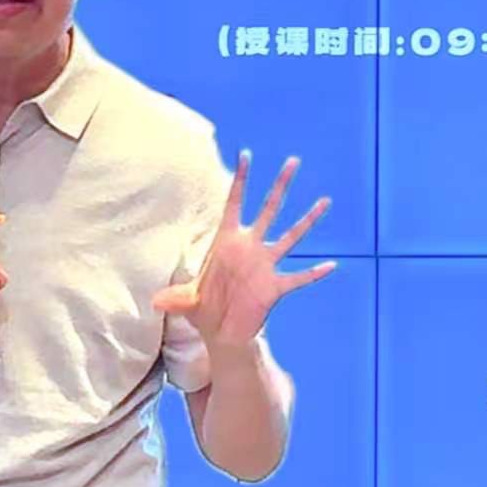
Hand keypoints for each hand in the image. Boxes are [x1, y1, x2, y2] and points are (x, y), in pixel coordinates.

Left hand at [151, 150, 333, 353]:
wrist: (222, 332)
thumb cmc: (203, 310)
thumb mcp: (187, 301)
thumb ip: (175, 298)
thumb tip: (155, 303)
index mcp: (227, 242)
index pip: (234, 203)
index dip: (240, 180)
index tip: (246, 154)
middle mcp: (249, 248)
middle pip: (269, 210)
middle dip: (280, 185)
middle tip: (293, 161)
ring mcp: (265, 266)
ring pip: (290, 237)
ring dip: (307, 220)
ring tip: (324, 201)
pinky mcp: (275, 288)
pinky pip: (298, 278)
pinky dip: (314, 273)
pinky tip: (332, 265)